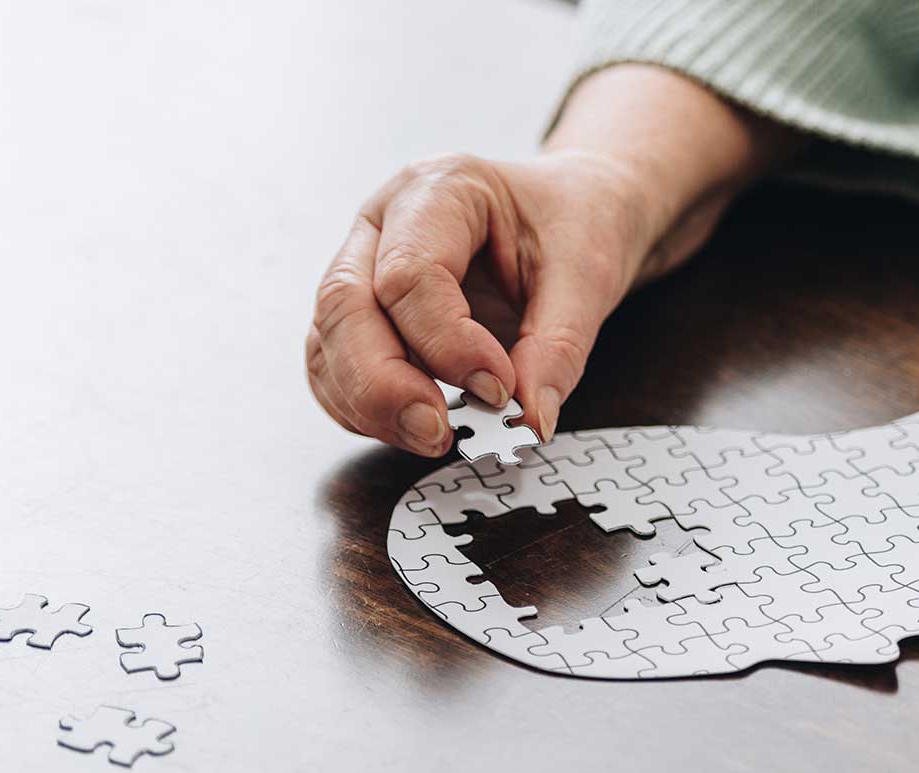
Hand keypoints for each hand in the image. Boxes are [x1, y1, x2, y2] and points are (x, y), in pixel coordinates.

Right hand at [306, 65, 800, 454]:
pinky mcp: (364, 311)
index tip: (499, 388)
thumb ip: (559, 347)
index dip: (447, 344)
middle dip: (383, 382)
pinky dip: (364, 407)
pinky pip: (336, 365)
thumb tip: (531, 417)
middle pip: (345, 304)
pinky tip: (411, 427)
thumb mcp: (589, 273)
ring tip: (431, 437)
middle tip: (436, 431)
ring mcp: (364, 264)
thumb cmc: (576, 222)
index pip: (410, 273)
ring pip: (329, 341)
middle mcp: (385, 221)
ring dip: (369, 402)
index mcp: (440, 188)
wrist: (574, 211)